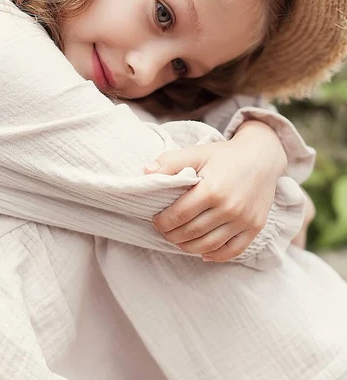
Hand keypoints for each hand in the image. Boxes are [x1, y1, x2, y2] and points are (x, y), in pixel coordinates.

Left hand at [146, 121, 286, 261]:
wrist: (262, 157)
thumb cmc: (225, 155)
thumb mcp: (197, 152)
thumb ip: (170, 162)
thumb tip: (146, 172)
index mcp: (213, 189)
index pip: (179, 215)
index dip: (162, 221)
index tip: (155, 220)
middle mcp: (230, 208)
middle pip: (192, 232)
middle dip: (172, 235)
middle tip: (164, 231)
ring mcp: (244, 220)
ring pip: (209, 245)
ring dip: (188, 247)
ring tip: (178, 240)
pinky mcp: (255, 227)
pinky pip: (232, 251)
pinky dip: (215, 255)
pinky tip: (202, 252)